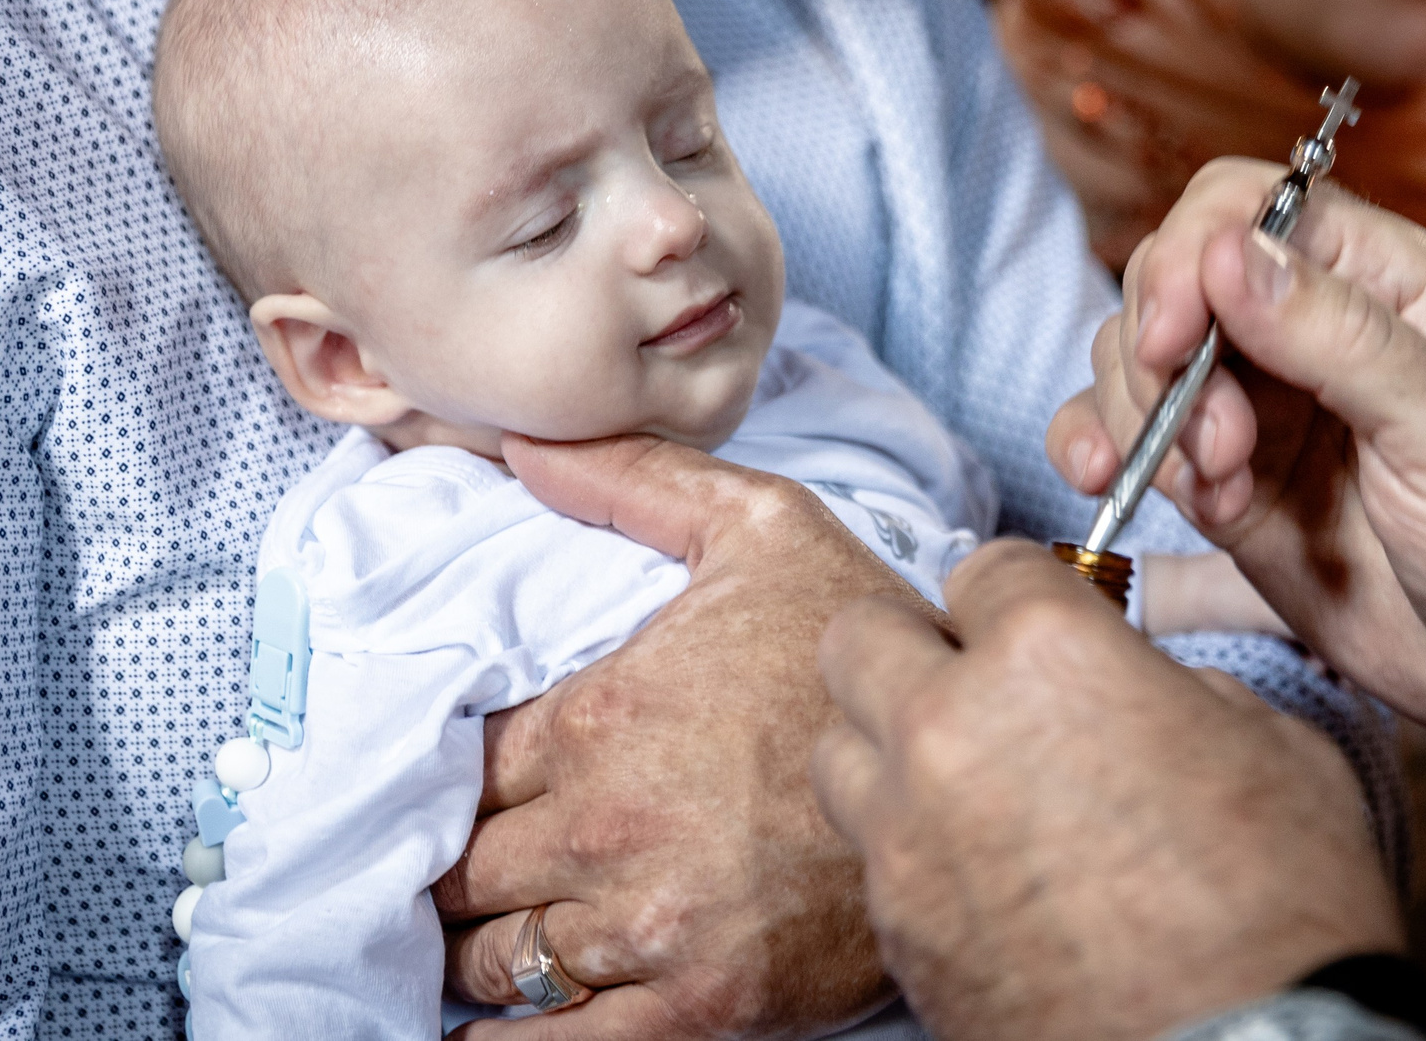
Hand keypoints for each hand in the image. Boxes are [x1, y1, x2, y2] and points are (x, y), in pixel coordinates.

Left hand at [436, 434, 914, 1038]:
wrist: (985, 773)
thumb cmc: (861, 651)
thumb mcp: (762, 527)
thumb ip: (635, 481)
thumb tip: (525, 444)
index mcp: (600, 718)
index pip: (456, 764)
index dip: (439, 776)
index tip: (443, 784)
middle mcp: (607, 826)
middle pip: (463, 867)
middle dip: (450, 866)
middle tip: (449, 864)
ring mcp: (651, 925)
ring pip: (499, 959)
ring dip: (476, 950)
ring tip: (478, 935)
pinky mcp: (699, 1006)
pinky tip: (476, 1039)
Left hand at [812, 542, 1399, 1040]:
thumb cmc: (1284, 905)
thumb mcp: (1273, 743)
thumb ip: (1176, 685)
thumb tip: (1141, 686)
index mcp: (1046, 654)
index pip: (984, 566)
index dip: (1022, 591)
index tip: (1042, 618)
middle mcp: (948, 728)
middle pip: (860, 634)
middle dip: (913, 642)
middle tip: (972, 677)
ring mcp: (906, 836)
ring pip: (837, 749)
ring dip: (888, 745)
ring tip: (959, 775)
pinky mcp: (894, 932)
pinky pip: (870, 855)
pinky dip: (907, 844)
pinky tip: (976, 867)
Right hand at [1047, 162, 1425, 773]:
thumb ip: (1340, 337)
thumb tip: (1232, 250)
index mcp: (1379, 280)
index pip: (1242, 208)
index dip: (1189, 258)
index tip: (1171, 339)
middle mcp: (1306, 328)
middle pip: (1172, 281)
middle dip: (1161, 358)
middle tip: (1215, 446)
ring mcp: (1260, 407)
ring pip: (1136, 359)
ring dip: (1141, 419)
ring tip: (1217, 491)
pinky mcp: (1228, 483)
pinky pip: (1131, 439)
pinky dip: (1104, 452)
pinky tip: (1121, 490)